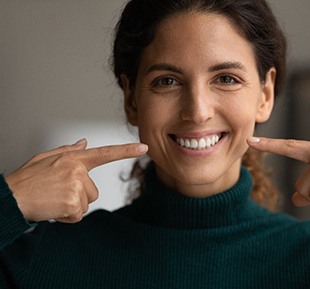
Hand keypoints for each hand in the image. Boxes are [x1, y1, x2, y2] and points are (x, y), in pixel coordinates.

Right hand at [5, 139, 147, 222]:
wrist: (10, 197)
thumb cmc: (27, 179)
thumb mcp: (46, 158)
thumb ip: (69, 151)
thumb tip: (85, 142)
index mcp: (73, 158)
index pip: (105, 153)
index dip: (126, 151)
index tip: (144, 148)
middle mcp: (78, 170)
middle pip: (94, 191)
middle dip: (78, 196)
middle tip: (56, 193)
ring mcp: (76, 186)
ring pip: (87, 203)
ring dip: (72, 206)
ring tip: (53, 200)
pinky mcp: (74, 202)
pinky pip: (79, 215)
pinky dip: (67, 216)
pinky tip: (53, 209)